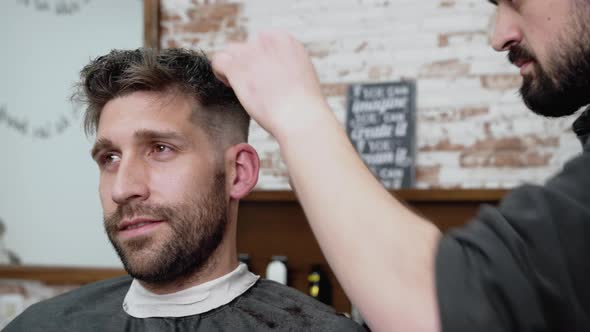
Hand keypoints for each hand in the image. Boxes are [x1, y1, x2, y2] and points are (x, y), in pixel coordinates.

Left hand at [212, 31, 329, 138]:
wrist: (300, 116)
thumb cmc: (304, 105)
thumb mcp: (302, 73)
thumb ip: (285, 64)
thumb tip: (271, 68)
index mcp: (284, 39)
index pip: (262, 41)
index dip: (260, 60)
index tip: (264, 77)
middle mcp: (266, 40)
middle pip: (246, 46)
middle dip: (247, 64)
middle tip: (254, 85)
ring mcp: (249, 52)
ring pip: (230, 52)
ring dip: (233, 68)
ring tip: (242, 87)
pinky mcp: (235, 67)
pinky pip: (218, 62)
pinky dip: (220, 73)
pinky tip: (231, 87)